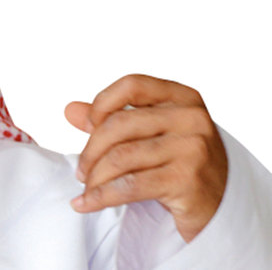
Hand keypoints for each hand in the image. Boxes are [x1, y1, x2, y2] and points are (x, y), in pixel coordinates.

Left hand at [65, 74, 227, 241]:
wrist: (219, 205)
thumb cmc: (179, 163)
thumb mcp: (151, 133)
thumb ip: (111, 119)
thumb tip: (69, 109)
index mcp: (183, 97)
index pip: (132, 85)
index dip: (102, 103)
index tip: (88, 125)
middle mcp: (191, 118)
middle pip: (119, 124)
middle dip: (91, 151)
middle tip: (81, 171)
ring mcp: (192, 148)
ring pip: (121, 157)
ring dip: (95, 177)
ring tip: (86, 189)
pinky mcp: (187, 180)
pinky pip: (130, 185)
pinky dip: (101, 196)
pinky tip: (87, 204)